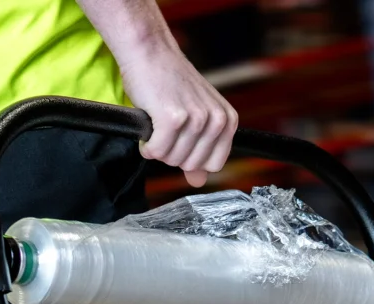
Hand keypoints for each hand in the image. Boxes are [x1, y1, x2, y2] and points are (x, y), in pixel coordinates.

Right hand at [119, 43, 237, 186]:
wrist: (151, 53)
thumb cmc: (170, 82)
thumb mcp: (195, 116)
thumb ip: (201, 149)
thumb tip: (198, 181)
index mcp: (227, 120)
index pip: (214, 165)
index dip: (192, 158)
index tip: (181, 139)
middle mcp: (216, 120)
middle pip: (191, 165)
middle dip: (172, 153)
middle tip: (165, 129)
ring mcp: (196, 119)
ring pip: (172, 160)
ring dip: (157, 147)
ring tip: (156, 123)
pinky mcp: (172, 118)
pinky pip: (156, 152)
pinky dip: (146, 145)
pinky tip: (148, 125)